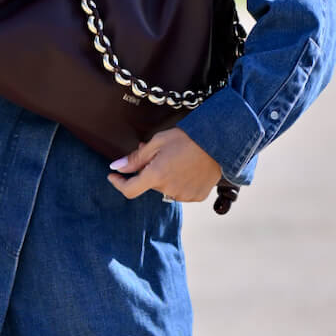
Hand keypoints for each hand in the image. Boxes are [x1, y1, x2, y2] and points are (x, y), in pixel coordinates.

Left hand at [106, 127, 224, 204]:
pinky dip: (180, 182)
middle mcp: (168, 189)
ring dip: (165, 177)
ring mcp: (183, 195)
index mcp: (156, 175)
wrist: (220, 142)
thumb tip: (117, 167)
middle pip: (149, 184)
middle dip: (149, 171)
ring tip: (177, 159)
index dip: (118, 184)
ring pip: (165, 188)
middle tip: (158, 154)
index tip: (114, 177)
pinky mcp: (196, 196)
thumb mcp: (158, 142)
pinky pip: (181, 192)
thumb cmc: (189, 138)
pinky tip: (189, 168)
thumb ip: (136, 158)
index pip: (129, 190)